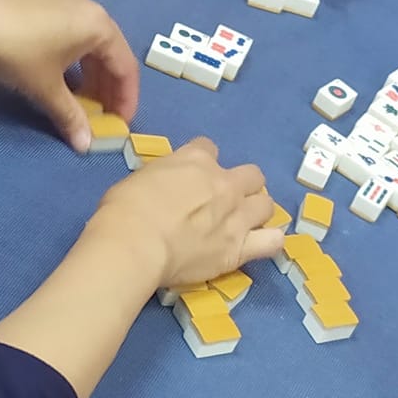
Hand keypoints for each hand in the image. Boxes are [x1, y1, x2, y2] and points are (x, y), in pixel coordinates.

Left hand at [0, 0, 138, 149]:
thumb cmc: (17, 53)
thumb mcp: (46, 89)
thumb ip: (71, 117)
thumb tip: (85, 145)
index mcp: (99, 26)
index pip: (125, 67)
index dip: (126, 99)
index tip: (120, 124)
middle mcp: (91, 8)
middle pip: (111, 53)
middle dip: (109, 88)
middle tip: (102, 116)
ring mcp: (69, 1)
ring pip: (92, 44)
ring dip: (92, 75)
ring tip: (83, 101)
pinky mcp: (50, 1)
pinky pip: (75, 33)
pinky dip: (77, 59)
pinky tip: (65, 78)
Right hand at [91, 135, 281, 293]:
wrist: (135, 244)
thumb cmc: (125, 209)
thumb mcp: (140, 177)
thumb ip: (163, 178)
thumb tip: (164, 188)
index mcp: (195, 160)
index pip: (209, 148)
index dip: (202, 161)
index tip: (192, 175)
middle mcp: (224, 183)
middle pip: (251, 174)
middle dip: (242, 184)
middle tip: (225, 199)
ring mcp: (236, 216)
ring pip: (266, 204)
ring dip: (256, 209)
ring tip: (243, 222)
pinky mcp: (239, 249)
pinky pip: (272, 241)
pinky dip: (269, 241)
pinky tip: (260, 243)